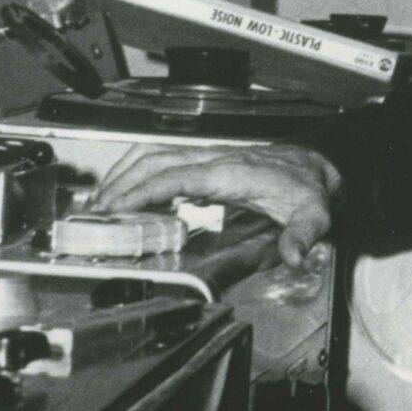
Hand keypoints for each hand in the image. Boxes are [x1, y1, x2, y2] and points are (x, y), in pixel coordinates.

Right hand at [88, 143, 340, 265]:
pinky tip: (127, 190)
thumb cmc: (307, 188)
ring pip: (155, 154)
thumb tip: (294, 255)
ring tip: (101, 201)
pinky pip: (163, 159)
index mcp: (231, 173)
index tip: (118, 206)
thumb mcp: (313, 214)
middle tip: (96, 212)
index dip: (144, 189)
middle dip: (121, 183)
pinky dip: (137, 170)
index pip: (177, 175)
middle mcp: (214, 160)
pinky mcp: (205, 162)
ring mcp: (208, 158)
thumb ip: (303, 235)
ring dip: (124, 173)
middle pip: (155, 161)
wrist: (315, 167)